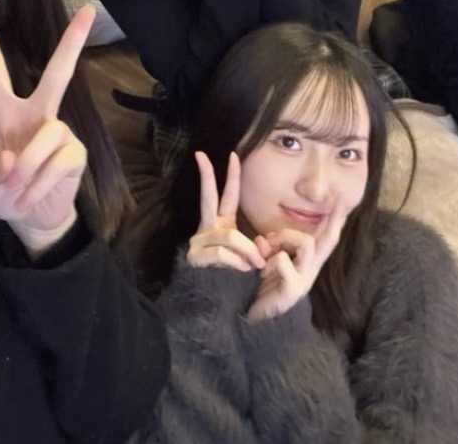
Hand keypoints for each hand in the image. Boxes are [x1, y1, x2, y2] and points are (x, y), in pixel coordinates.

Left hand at [0, 5, 93, 256]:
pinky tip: (32, 195)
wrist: (32, 219)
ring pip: (47, 134)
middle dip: (71, 43)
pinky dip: (39, 184)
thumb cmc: (4, 193)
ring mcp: (59, 132)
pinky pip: (58, 162)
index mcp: (6, 112)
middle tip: (88, 11)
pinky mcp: (75, 153)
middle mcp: (36, 114)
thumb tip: (11, 159)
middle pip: (57, 74)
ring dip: (27, 168)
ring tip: (17, 191)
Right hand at [186, 151, 267, 271]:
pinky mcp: (195, 257)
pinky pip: (223, 253)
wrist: (211, 304)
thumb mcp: (246, 259)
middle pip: (207, 196)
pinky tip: (242, 270)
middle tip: (201, 154)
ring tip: (256, 265)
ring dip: (247, 251)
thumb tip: (262, 250)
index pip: (227, 195)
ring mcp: (199, 242)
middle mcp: (207, 229)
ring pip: (230, 236)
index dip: (232, 176)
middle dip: (206, 175)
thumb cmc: (232, 280)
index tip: (234, 154)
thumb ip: (252, 248)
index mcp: (221, 225)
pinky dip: (237, 262)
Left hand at [246, 211, 346, 322]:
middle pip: (329, 240)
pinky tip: (262, 271)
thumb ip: (269, 248)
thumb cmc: (262, 290)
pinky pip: (285, 261)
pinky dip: (271, 260)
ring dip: (284, 238)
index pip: (326, 237)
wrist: (256, 320)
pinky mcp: (293, 290)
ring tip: (267, 250)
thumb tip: (264, 238)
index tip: (344, 199)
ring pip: (307, 243)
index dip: (336, 219)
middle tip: (336, 200)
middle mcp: (310, 270)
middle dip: (334, 219)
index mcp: (306, 262)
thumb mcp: (267, 263)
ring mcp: (304, 280)